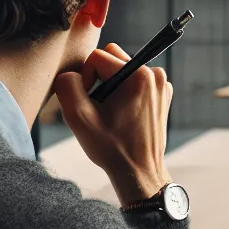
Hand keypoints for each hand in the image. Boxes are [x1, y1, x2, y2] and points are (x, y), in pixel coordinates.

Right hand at [53, 42, 173, 206]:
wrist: (138, 172)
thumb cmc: (111, 148)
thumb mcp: (78, 118)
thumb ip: (67, 85)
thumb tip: (71, 73)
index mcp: (137, 75)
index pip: (96, 56)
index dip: (84, 78)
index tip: (89, 103)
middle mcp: (154, 74)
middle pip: (111, 57)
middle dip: (98, 78)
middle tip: (98, 107)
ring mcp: (161, 84)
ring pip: (122, 69)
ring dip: (111, 85)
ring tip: (111, 114)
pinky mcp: (162, 94)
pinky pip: (135, 81)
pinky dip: (125, 93)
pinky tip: (123, 116)